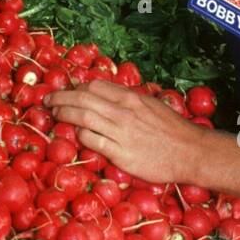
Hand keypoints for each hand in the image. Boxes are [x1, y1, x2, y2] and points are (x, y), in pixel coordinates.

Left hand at [45, 80, 210, 185]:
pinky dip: (80, 135)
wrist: (191, 153)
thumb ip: (129, 101)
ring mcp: (121, 132)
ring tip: (53, 114)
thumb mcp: (151, 105)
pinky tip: (74, 134)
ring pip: (84, 117)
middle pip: (83, 98)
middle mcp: (123, 111)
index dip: (77, 88)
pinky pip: (93, 140)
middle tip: (48, 100)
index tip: (68, 93)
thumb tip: (108, 96)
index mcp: (131, 98)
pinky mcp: (121, 153)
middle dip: (61, 97)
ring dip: (64, 113)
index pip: (95, 86)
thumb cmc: (173, 130)